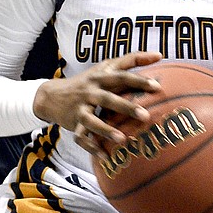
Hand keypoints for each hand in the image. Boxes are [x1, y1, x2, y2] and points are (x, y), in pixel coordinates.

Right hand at [32, 52, 162, 159]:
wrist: (52, 95)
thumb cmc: (89, 80)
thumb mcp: (107, 66)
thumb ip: (132, 59)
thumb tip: (160, 55)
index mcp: (101, 77)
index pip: (122, 77)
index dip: (138, 80)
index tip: (157, 87)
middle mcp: (90, 92)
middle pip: (108, 99)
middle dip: (126, 107)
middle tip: (145, 115)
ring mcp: (80, 109)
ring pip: (91, 121)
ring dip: (106, 131)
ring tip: (122, 140)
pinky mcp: (73, 125)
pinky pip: (81, 139)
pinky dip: (92, 149)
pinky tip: (106, 158)